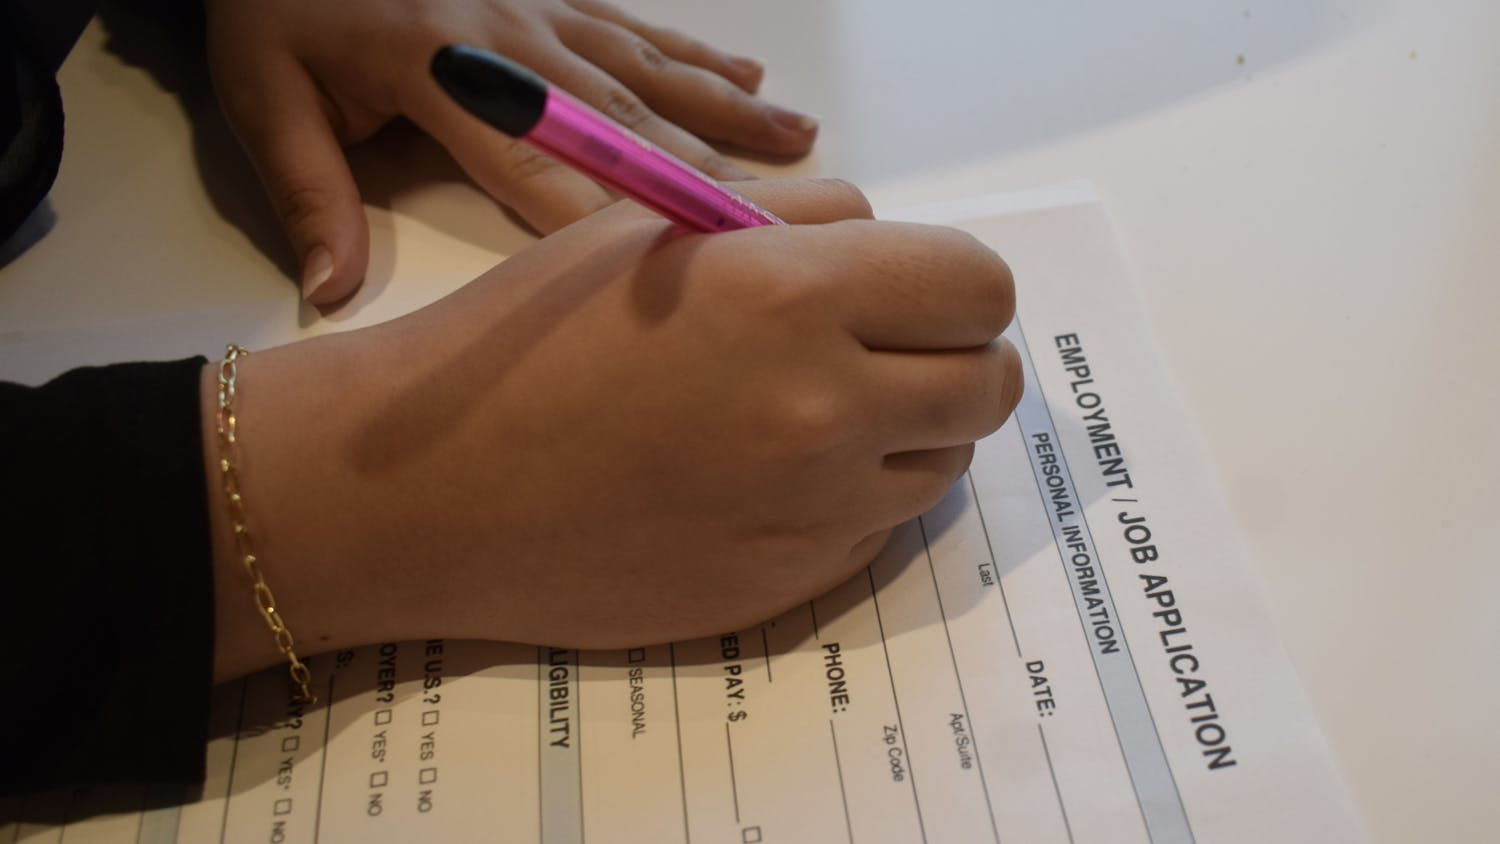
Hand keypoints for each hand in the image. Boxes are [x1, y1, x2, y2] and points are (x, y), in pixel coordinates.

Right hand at [203, 179, 1019, 679]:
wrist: (437, 491)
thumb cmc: (527, 341)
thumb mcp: (655, 230)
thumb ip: (794, 221)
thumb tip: (880, 244)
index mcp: (795, 298)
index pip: (979, 287)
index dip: (954, 286)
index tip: (915, 293)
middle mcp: (828, 412)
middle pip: (988, 383)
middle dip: (951, 358)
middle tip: (882, 352)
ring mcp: (815, 514)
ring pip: (944, 462)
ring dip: (906, 432)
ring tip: (809, 415)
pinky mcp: (792, 587)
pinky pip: (877, 528)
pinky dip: (850, 498)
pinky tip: (763, 480)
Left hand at [204, 0, 819, 304]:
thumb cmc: (274, 7)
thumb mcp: (263, 97)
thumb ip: (307, 194)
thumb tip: (332, 289)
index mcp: (446, 76)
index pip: (546, 171)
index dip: (618, 227)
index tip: (686, 274)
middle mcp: (515, 42)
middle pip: (628, 124)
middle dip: (709, 179)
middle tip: (789, 227)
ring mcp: (542, 8)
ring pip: (652, 71)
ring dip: (729, 113)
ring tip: (802, 144)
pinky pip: (639, 25)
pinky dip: (697, 53)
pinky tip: (748, 72)